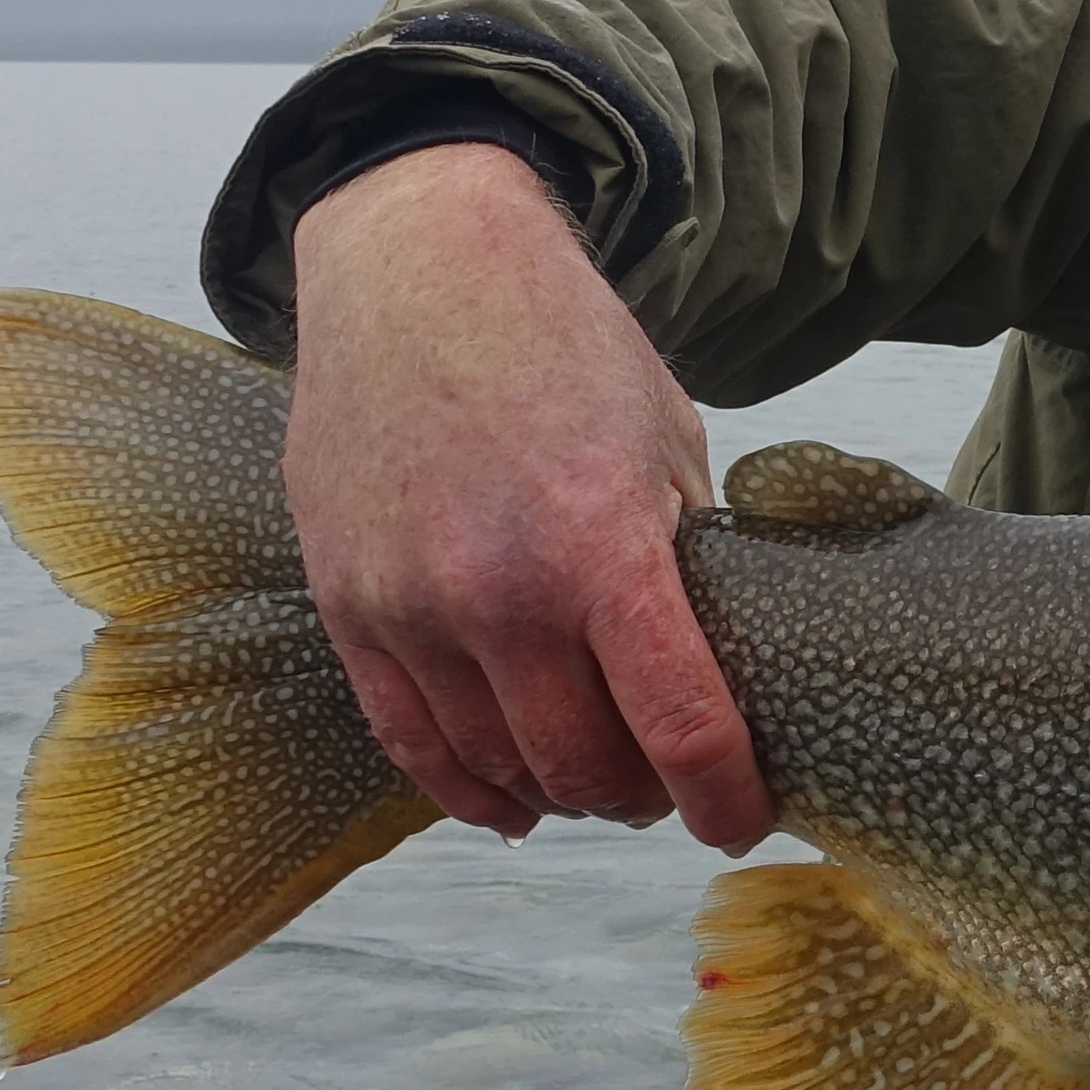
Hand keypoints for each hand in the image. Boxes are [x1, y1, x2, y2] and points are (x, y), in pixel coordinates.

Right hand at [282, 143, 773, 851]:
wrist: (418, 269)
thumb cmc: (560, 345)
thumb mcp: (667, 441)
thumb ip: (687, 560)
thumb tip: (722, 662)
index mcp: (601, 549)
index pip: (680, 730)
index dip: (724, 799)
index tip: (741, 820)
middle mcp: (498, 595)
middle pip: (584, 769)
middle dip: (641, 795)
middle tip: (666, 782)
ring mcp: (410, 608)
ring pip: (498, 768)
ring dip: (559, 792)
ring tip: (596, 776)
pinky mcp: (347, 608)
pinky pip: (410, 744)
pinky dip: (468, 788)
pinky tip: (509, 800)